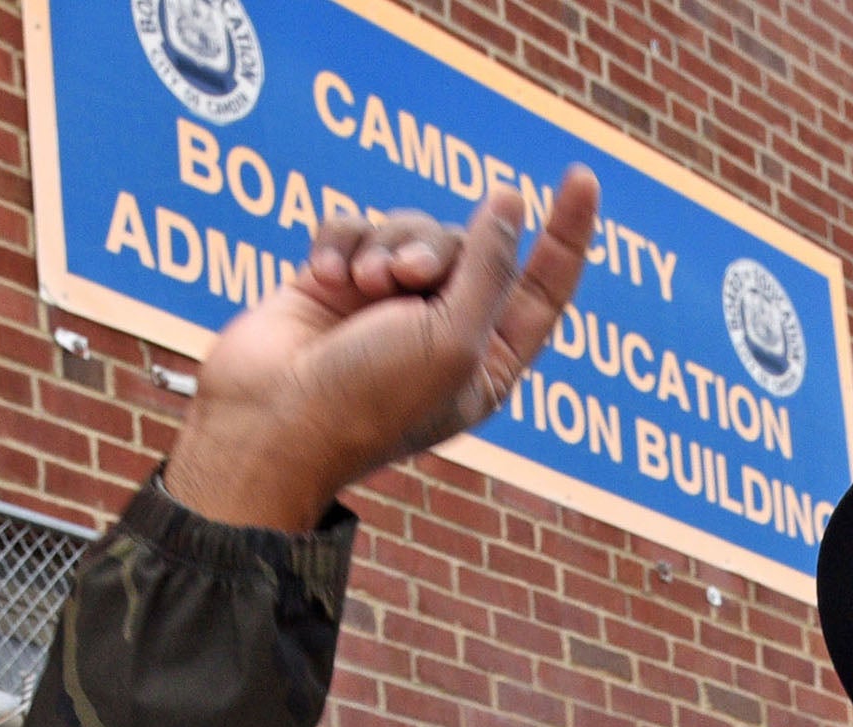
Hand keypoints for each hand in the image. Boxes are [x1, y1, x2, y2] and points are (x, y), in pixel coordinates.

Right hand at [165, 170, 602, 530]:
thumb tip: (509, 202)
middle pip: (468, 243)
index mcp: (485, 360)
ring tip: (361, 283)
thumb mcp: (453, 340)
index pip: (543, 287)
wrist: (269, 424)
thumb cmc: (369, 401)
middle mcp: (439, 330)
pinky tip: (324, 275)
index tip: (582, 177)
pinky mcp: (333, 284)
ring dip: (386, 244)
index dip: (566, 234)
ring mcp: (383, 306)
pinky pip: (352, 228)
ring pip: (408, 228)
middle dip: (435, 246)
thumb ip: (489, 268)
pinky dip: (340, 243)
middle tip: (403, 276)